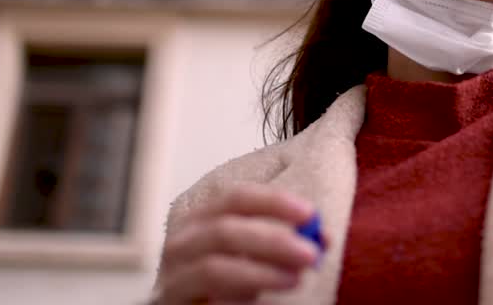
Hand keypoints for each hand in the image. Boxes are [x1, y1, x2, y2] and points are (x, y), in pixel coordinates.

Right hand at [153, 183, 325, 303]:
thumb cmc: (226, 286)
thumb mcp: (258, 260)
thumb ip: (284, 247)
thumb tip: (322, 236)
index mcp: (204, 220)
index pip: (236, 198)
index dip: (273, 202)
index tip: (309, 213)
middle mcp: (183, 243)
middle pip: (225, 229)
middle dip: (273, 240)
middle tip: (309, 253)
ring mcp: (173, 275)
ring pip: (214, 267)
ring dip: (260, 272)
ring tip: (293, 280)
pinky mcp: (170, 302)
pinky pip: (206, 297)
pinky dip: (234, 296)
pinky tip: (256, 300)